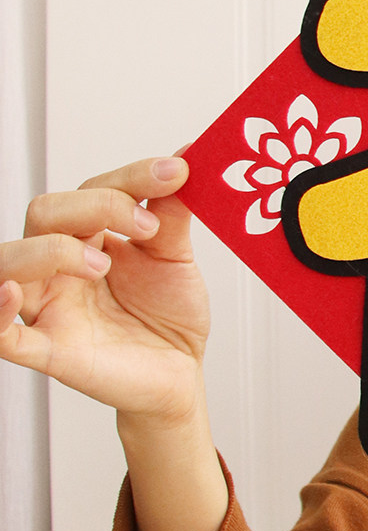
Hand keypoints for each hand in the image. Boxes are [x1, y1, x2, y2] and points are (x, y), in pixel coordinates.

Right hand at [0, 157, 208, 423]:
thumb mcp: (175, 259)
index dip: (130, 178)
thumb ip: (173, 213)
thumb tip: (187, 156)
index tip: (175, 173)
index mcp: (87, 237)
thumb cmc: (168, 316)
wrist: (182, 374)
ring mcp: (48, 306)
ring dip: (51, 250)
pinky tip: (14, 291)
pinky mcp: (48, 350)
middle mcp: (58, 266)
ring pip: (10, 262)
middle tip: (147, 225)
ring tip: (101, 264)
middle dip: (95, 208)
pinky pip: (1, 334)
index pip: (90, 192)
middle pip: (45, 214)